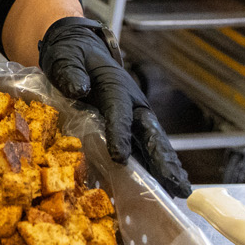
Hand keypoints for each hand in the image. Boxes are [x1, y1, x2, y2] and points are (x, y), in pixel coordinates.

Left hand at [38, 16, 190, 197]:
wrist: (78, 52)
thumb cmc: (71, 56)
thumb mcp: (66, 56)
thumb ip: (70, 71)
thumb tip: (78, 89)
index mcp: (116, 87)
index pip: (120, 111)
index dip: (120, 133)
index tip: (119, 157)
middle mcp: (132, 105)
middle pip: (150, 133)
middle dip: (163, 159)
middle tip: (177, 184)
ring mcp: (134, 119)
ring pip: (152, 146)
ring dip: (165, 168)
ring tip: (178, 192)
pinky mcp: (130, 130)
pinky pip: (142, 152)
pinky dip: (152, 171)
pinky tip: (161, 191)